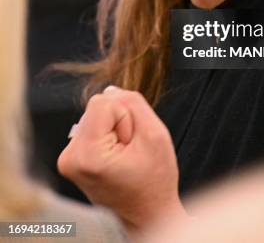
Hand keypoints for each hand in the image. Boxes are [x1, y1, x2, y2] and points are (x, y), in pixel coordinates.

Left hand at [57, 86, 185, 230]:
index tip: (131, 142)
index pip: (104, 102)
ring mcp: (69, 158)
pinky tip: (117, 156)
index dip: (126, 117)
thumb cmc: (154, 182)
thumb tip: (111, 89)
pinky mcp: (73, 158)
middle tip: (130, 150)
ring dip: (115, 129)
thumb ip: (133, 103)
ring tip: (124, 155)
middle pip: (97, 106)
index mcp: (86, 154)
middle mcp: (70, 156)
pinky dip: (109, 135)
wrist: (147, 214)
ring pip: (96, 114)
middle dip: (120, 122)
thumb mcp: (155, 134)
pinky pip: (94, 125)